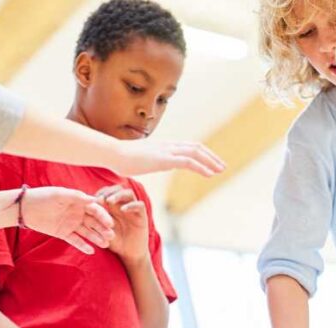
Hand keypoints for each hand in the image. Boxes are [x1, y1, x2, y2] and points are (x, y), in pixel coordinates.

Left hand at [22, 186, 114, 253]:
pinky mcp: (63, 233)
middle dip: (103, 229)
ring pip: (87, 232)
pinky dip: (83, 246)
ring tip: (106, 245)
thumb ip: (77, 197)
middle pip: (94, 222)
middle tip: (111, 237)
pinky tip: (92, 251)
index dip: (103, 216)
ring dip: (96, 238)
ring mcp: (71, 224)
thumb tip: (94, 200)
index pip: (95, 210)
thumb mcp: (60, 194)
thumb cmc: (43, 197)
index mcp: (79, 202)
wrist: (26, 208)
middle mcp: (77, 213)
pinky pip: (76, 240)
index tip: (110, 224)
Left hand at [96, 184, 149, 262]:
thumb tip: (86, 208)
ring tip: (109, 201)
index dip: (100, 192)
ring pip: (128, 193)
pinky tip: (123, 210)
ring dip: (118, 195)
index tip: (93, 199)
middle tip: (100, 198)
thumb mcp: (102, 229)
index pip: (108, 191)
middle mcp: (124, 205)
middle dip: (108, 191)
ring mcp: (133, 209)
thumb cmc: (114, 242)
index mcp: (114, 206)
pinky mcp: (142, 216)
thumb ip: (97, 219)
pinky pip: (139, 205)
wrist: (129, 254)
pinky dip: (131, 205)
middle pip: (117, 188)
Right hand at [110, 140, 225, 177]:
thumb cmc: (122, 159)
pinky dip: (201, 167)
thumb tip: (157, 164)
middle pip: (196, 147)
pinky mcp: (164, 159)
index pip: (188, 147)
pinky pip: (187, 162)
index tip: (211, 163)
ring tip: (220, 170)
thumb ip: (153, 161)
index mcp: (164, 146)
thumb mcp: (142, 160)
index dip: (202, 154)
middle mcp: (168, 146)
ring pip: (195, 153)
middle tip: (222, 166)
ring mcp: (166, 151)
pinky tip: (209, 174)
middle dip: (211, 157)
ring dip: (210, 161)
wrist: (113, 154)